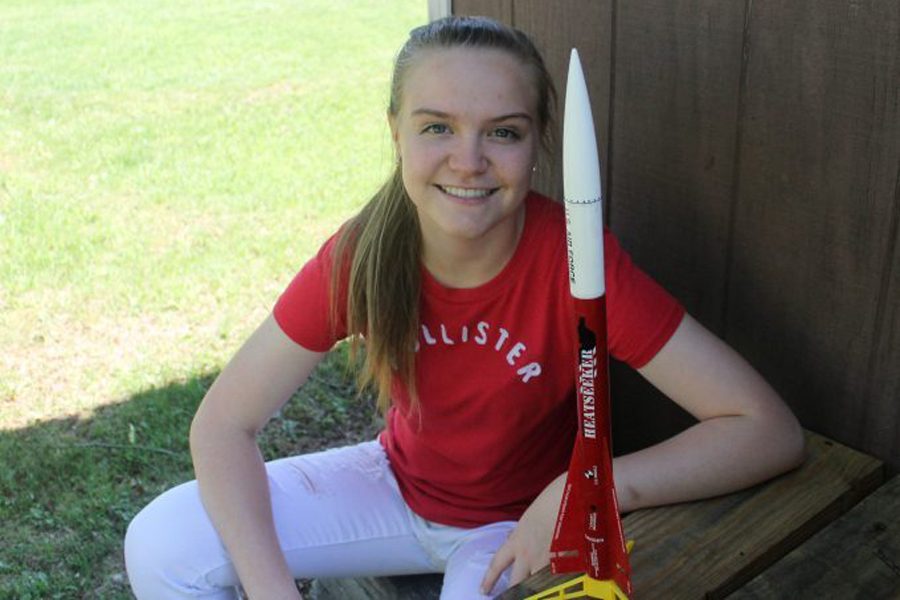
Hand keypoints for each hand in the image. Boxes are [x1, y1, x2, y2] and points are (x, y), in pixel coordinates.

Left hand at [480, 474, 563, 594]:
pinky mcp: (563, 562)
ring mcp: (546, 560)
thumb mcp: (527, 519)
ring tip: (535, 593)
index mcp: (516, 541)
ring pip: (536, 584)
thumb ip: (519, 533)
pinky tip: (559, 586)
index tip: (483, 590)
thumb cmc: (548, 502)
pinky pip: (555, 578)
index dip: (489, 579)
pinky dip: (555, 582)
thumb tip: (512, 538)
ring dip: (535, 589)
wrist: (568, 499)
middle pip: (516, 582)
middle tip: (511, 598)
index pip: (497, 564)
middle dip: (513, 593)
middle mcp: (528, 554)